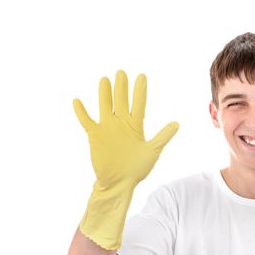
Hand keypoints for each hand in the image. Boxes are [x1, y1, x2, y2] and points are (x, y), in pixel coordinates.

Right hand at [73, 70, 178, 187]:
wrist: (120, 182)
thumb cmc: (138, 168)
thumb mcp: (153, 151)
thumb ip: (163, 136)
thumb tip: (177, 123)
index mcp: (136, 125)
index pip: (139, 103)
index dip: (140, 90)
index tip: (142, 76)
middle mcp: (121, 123)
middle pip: (121, 100)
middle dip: (121, 87)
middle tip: (121, 72)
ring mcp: (108, 128)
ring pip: (105, 106)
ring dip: (105, 94)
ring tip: (105, 79)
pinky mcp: (95, 136)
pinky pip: (87, 121)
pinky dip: (81, 112)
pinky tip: (77, 101)